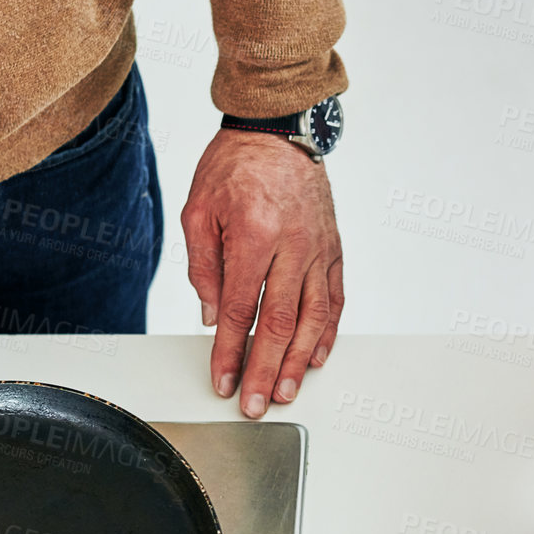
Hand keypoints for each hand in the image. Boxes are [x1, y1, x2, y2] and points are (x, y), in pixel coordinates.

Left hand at [181, 129, 343, 418]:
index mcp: (254, 235)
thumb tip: (213, 318)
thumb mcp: (198, 211)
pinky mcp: (334, 249)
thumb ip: (203, 268)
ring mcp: (319, 249)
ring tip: (285, 390)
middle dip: (265, 370)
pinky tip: (316, 357)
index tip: (223, 380)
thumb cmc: (234, 167)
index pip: (240, 309)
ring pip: (314, 318)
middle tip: (255, 403)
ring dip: (299, 361)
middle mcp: (292, 246)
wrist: (277, 130)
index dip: (230, 352)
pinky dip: (328, 333)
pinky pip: (335, 299)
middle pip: (281, 323)